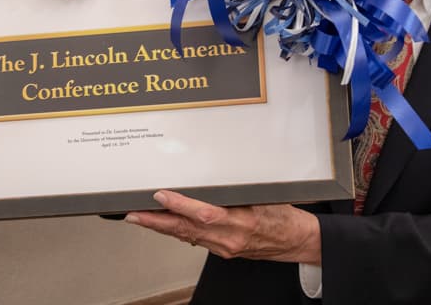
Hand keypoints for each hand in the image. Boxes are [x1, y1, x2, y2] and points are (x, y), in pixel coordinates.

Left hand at [125, 190, 320, 264]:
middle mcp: (230, 237)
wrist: (296, 240)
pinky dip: (177, 233)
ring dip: (161, 228)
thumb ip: (236, 191)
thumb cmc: (283, 216)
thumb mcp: (264, 195)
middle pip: (186, 230)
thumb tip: (212, 178)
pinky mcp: (223, 252)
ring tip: (140, 219)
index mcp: (242, 220)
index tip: (161, 196)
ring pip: (186, 237)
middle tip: (134, 215)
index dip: (180, 206)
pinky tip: (165, 227)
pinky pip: (195, 242)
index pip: (204, 214)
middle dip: (156, 222)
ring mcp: (225, 247)